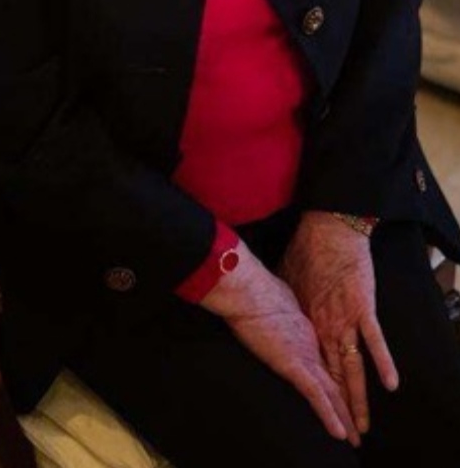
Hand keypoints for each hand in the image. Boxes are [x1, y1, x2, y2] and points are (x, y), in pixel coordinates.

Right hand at [200, 241, 360, 446]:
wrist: (249, 289)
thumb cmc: (255, 291)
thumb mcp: (275, 304)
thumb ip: (282, 315)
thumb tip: (276, 316)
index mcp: (304, 333)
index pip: (324, 364)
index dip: (336, 383)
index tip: (346, 397)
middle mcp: (309, 347)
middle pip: (333, 382)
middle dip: (346, 406)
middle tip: (359, 426)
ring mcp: (305, 355)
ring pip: (332, 393)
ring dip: (344, 417)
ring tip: (356, 438)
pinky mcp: (297, 363)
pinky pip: (317, 395)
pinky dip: (329, 415)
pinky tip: (340, 433)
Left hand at [279, 211, 398, 434]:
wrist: (327, 229)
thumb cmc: (305, 249)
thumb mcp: (288, 279)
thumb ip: (284, 299)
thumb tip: (273, 306)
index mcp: (307, 322)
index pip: (314, 364)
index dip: (318, 390)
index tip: (322, 410)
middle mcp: (325, 327)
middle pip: (334, 376)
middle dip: (340, 407)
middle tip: (347, 433)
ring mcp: (344, 319)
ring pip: (353, 368)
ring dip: (358, 398)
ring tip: (361, 425)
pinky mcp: (362, 308)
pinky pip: (374, 340)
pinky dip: (383, 361)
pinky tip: (389, 384)